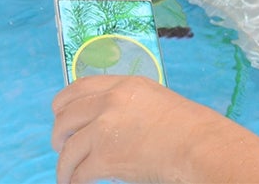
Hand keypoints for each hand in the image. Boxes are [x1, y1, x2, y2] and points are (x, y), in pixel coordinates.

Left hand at [52, 75, 258, 182]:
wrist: (198, 146)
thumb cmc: (188, 127)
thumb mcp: (155, 99)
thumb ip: (126, 103)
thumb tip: (103, 121)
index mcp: (124, 85)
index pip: (78, 88)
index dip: (63, 105)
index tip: (61, 116)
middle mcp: (110, 102)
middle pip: (66, 116)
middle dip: (60, 135)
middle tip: (62, 147)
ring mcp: (104, 129)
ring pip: (68, 148)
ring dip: (64, 164)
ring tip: (66, 174)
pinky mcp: (105, 157)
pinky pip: (77, 172)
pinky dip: (73, 180)